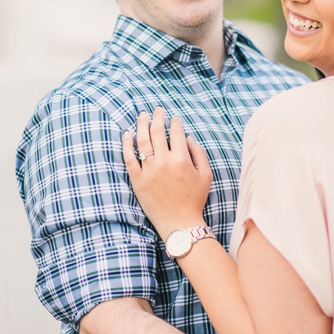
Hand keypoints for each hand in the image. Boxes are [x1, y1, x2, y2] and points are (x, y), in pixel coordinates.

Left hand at [122, 107, 212, 238]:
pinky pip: (129, 157)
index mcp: (182, 159)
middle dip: (158, 117)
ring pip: (142, 140)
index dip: (175, 122)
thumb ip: (199, 153)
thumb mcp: (206, 175)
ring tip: (142, 115)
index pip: (176, 132)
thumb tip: (187, 137)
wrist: (180, 223)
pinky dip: (127, 143)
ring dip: (141, 124)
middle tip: (157, 110)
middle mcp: (164, 162)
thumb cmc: (195, 199)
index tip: (174, 119)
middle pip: (158, 131)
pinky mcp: (137, 179)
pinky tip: (127, 133)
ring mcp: (149, 170)